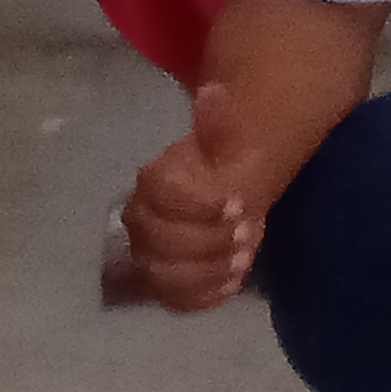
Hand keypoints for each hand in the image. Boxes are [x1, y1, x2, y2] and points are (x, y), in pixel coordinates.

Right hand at [120, 83, 272, 312]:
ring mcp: (150, 253)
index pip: (162, 193)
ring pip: (163, 275)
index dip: (200, 202)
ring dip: (206, 271)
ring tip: (242, 258)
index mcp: (155, 181)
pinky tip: (231, 283)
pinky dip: (203, 295)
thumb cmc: (226, 164)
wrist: (228, 190)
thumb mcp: (231, 139)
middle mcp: (142, 220)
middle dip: (209, 240)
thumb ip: (220, 122)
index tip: (240, 202)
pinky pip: (174, 298)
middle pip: (161, 241)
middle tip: (247, 232)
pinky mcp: (168, 281)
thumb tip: (213, 93)